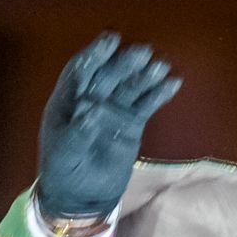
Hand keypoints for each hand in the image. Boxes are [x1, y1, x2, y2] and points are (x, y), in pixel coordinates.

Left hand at [35, 33, 181, 220]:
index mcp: (67, 100)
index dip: (94, 55)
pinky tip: (172, 83)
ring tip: (161, 66)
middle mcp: (91, 98)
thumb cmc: (64, 170)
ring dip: (144, 75)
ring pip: (130, 86)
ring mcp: (113, 108)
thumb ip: (76, 132)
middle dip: (124, 63)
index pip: (80, 71)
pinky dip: (158, 93)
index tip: (110, 42)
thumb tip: (90, 109)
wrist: (81, 195)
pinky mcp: (131, 122)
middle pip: (109, 75)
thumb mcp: (64, 154)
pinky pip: (146, 104)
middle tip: (142, 52)